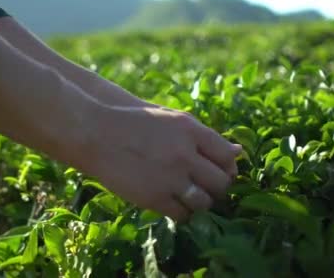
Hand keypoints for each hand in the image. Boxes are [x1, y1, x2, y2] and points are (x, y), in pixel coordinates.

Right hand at [78, 106, 241, 220]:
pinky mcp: (155, 198)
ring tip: (191, 197)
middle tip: (207, 187)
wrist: (96, 134)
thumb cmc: (134, 123)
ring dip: (202, 202)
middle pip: (221, 182)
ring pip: (205, 202)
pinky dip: (183, 212)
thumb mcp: (171, 118)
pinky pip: (183, 214)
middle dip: (218, 187)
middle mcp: (185, 154)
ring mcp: (170, 178)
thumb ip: (203, 136)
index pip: (227, 156)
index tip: (219, 171)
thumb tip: (237, 152)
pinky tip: (175, 204)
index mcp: (191, 130)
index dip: (227, 167)